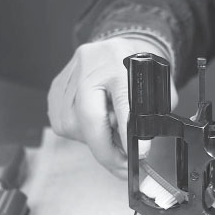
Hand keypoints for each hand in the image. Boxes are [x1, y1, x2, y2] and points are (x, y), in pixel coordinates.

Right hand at [47, 37, 177, 176]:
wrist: (118, 47)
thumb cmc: (139, 69)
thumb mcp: (158, 86)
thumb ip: (153, 113)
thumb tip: (142, 145)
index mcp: (119, 61)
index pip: (123, 102)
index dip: (128, 133)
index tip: (138, 154)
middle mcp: (91, 65)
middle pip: (89, 116)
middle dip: (105, 150)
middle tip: (122, 167)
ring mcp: (70, 75)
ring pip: (74, 125)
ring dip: (94, 142)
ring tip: (112, 140)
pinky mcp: (56, 87)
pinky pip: (62, 124)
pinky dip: (81, 134)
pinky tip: (94, 128)